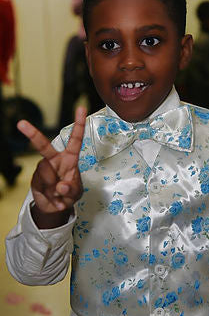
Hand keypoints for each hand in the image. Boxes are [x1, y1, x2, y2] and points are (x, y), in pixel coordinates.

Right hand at [17, 107, 86, 223]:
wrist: (54, 207)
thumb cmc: (69, 193)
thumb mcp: (76, 193)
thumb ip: (71, 189)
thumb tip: (61, 186)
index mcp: (70, 159)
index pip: (75, 140)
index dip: (79, 124)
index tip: (81, 108)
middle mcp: (55, 160)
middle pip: (43, 146)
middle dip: (32, 135)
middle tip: (21, 124)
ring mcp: (43, 169)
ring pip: (46, 174)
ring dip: (55, 188)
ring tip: (59, 194)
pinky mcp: (35, 179)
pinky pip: (43, 187)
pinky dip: (51, 197)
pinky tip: (54, 199)